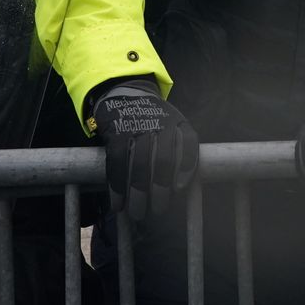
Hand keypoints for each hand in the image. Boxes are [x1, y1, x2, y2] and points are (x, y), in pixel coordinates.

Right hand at [88, 79, 198, 219]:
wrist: (124, 91)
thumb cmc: (152, 117)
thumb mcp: (172, 122)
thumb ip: (179, 147)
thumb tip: (179, 187)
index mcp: (177, 122)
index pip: (188, 144)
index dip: (187, 167)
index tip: (180, 188)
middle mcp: (159, 123)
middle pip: (163, 160)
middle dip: (160, 189)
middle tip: (158, 210)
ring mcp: (137, 127)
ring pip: (139, 164)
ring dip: (138, 193)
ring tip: (137, 213)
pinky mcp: (116, 132)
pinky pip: (116, 163)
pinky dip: (117, 186)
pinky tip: (118, 203)